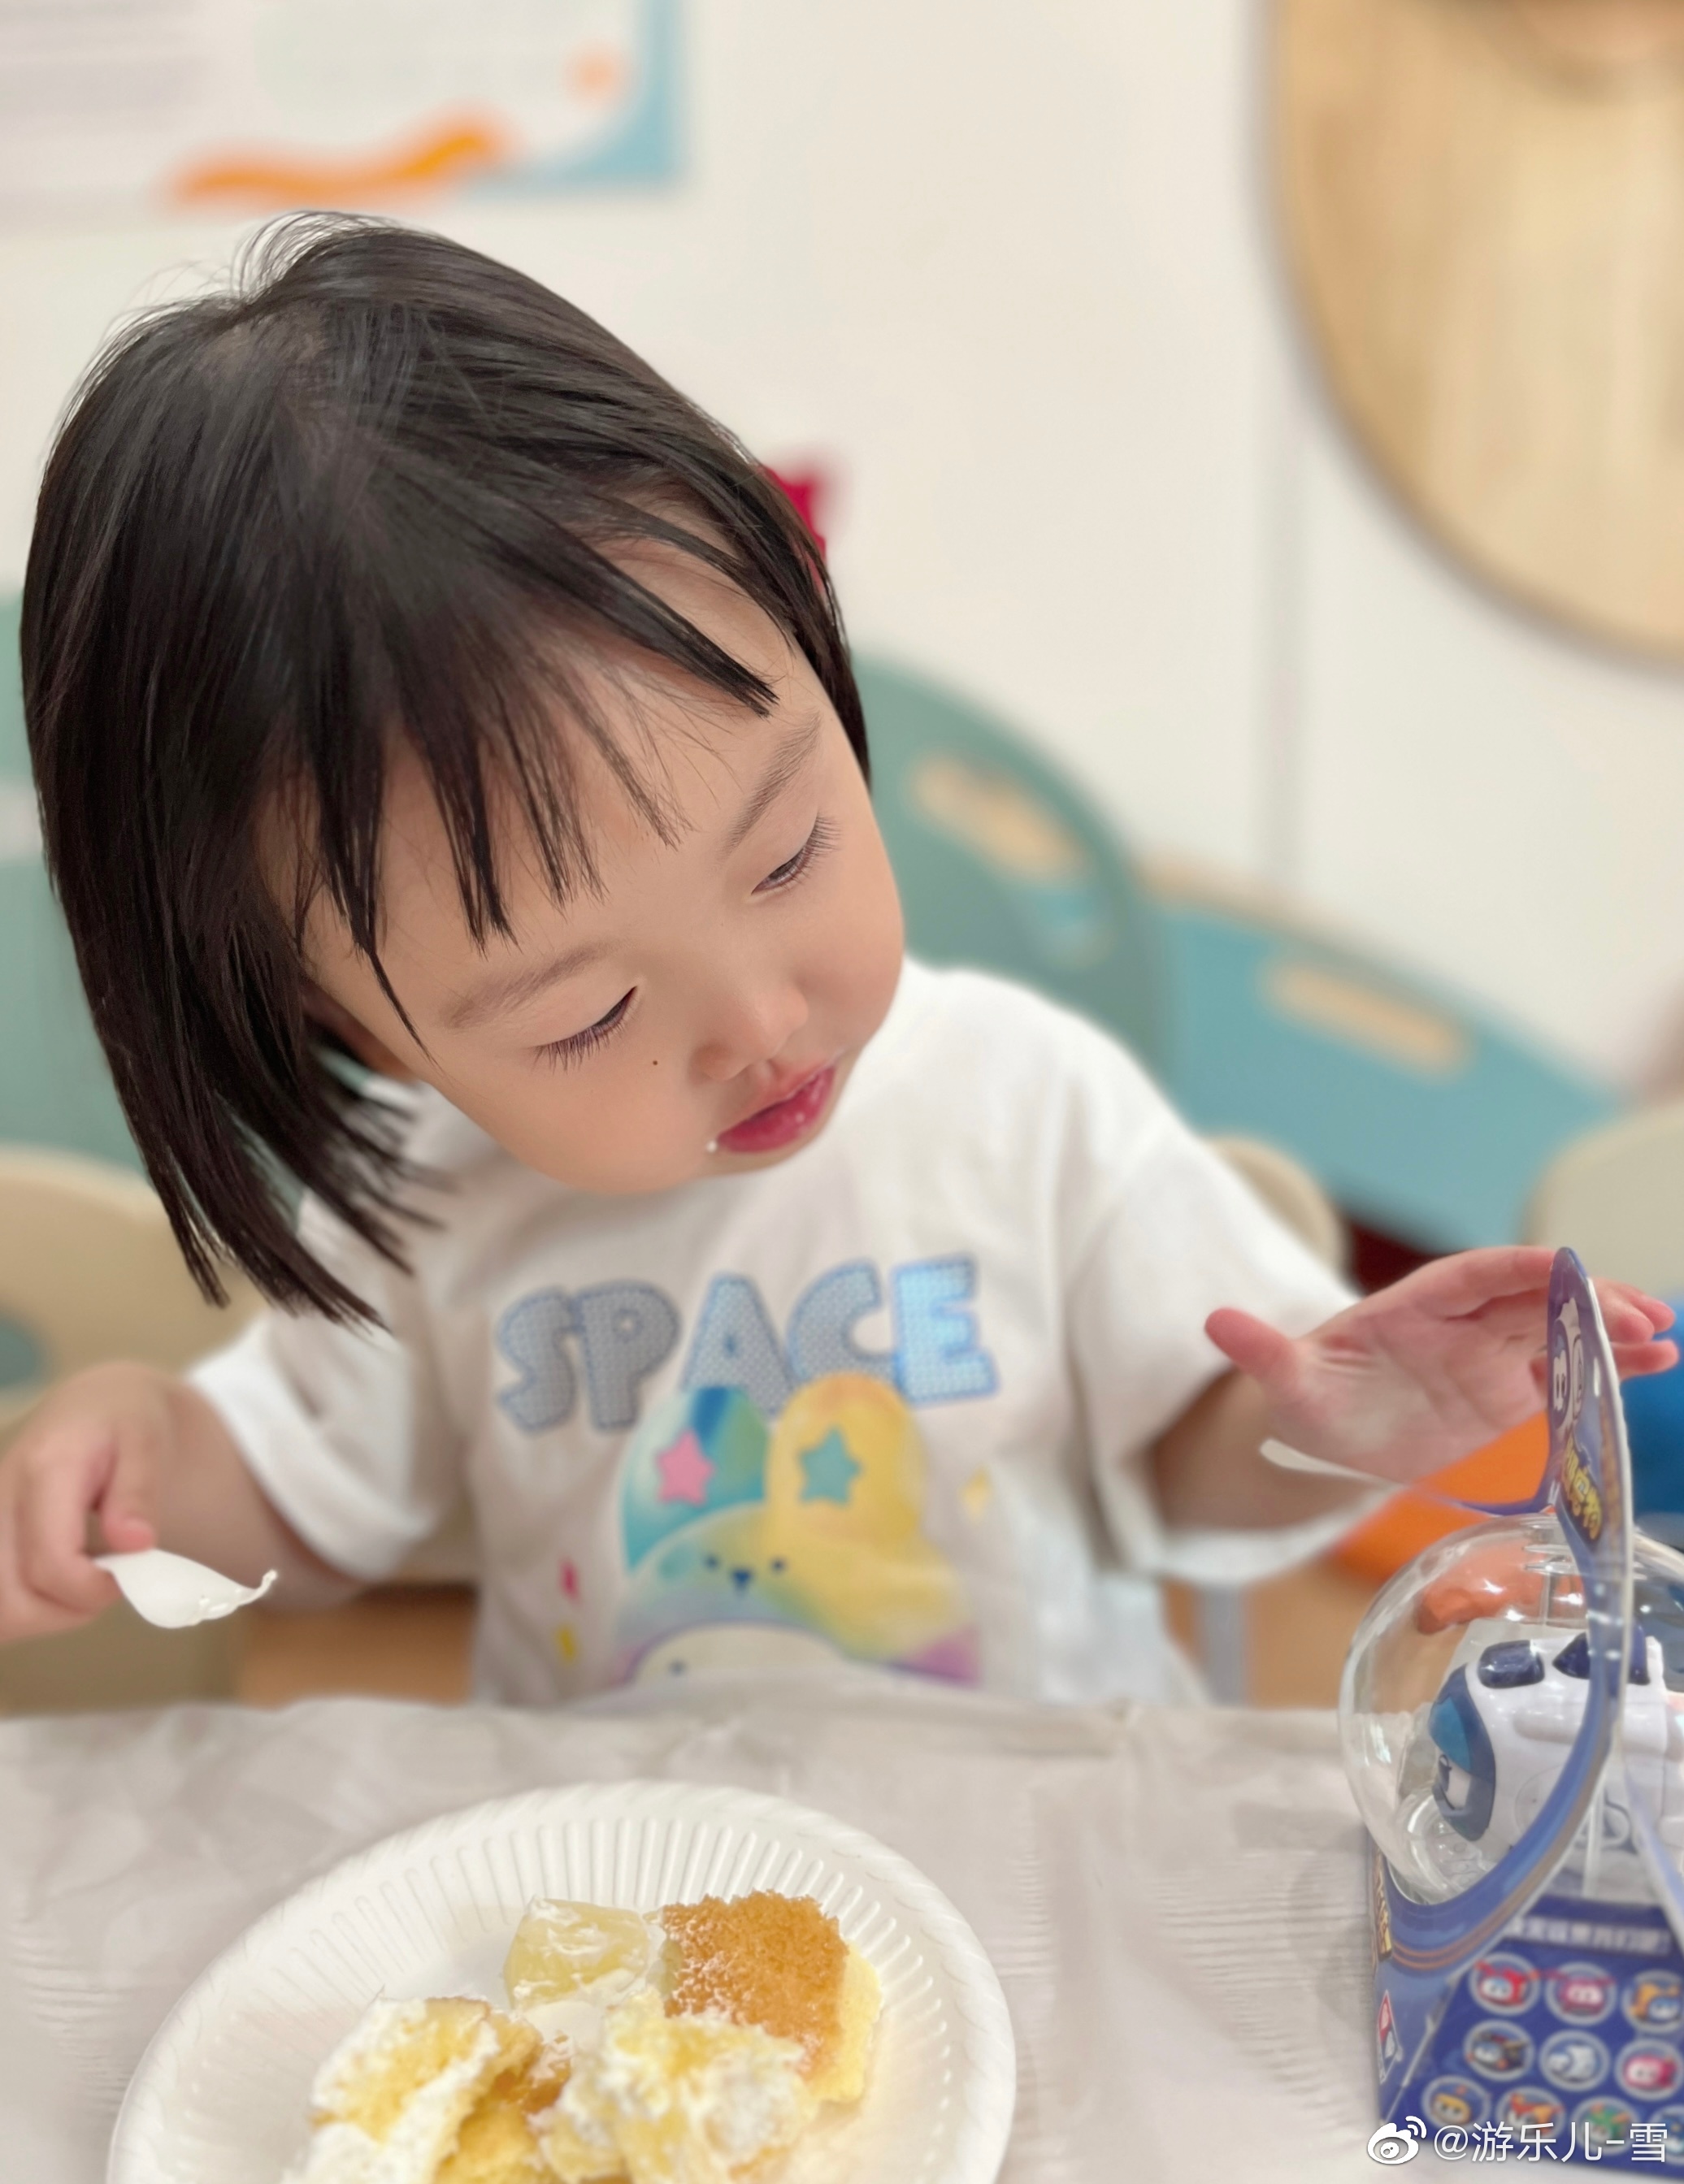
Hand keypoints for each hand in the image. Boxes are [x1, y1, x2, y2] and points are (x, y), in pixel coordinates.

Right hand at [0, 1362, 176, 1640]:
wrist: (89, 1408)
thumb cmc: (124, 1425)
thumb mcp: (148, 1444)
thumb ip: (139, 1493)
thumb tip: (135, 1543)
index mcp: (44, 1468)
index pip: (53, 1564)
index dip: (93, 1589)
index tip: (126, 1573)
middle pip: (14, 1600)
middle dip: (69, 1609)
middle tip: (106, 1580)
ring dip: (43, 1614)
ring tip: (82, 1580)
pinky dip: (22, 1609)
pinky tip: (53, 1585)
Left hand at [1205, 1247, 1676, 1487]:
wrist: (1326, 1436)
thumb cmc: (1307, 1399)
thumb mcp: (1282, 1382)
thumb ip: (1260, 1352)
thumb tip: (1213, 1321)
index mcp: (1412, 1305)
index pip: (1474, 1274)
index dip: (1522, 1270)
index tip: (1568, 1269)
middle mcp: (1458, 1322)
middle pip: (1530, 1296)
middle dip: (1585, 1299)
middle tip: (1640, 1314)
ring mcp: (1488, 1354)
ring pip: (1558, 1329)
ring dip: (1610, 1330)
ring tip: (1664, 1338)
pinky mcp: (1507, 1390)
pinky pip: (1565, 1370)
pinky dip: (1609, 1366)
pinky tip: (1656, 1364)